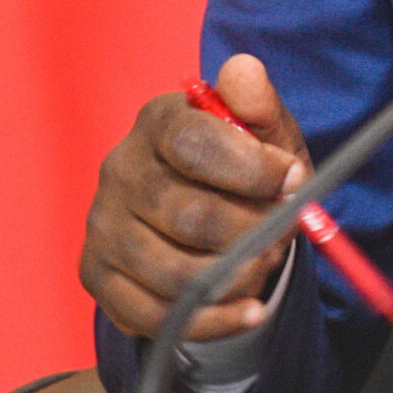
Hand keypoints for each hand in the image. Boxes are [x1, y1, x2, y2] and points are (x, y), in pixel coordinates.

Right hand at [80, 53, 311, 342]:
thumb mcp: (264, 132)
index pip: (194, 143)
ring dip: (236, 277)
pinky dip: (214, 320)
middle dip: (252, 232)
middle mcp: (119, 170)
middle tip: (285, 234)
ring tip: (266, 264)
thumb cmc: (242, 168)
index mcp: (158, 121)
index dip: (252, 169)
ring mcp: (103, 226)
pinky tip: (249, 310)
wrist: (210, 217)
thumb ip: (258, 103)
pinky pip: (156, 315)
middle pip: (188, 215)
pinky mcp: (98, 276)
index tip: (294, 181)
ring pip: (173, 272)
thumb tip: (246, 71)